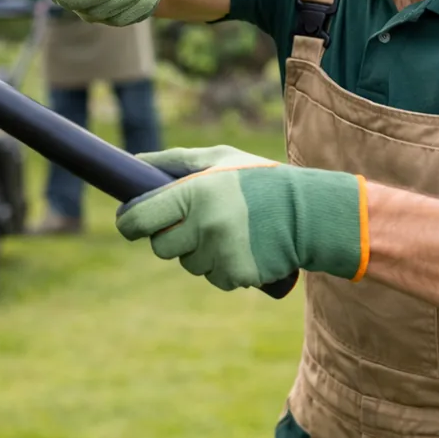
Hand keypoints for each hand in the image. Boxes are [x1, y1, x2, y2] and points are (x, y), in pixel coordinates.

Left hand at [114, 146, 369, 290]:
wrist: (309, 212)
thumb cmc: (258, 180)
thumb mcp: (219, 159)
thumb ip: (175, 161)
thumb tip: (134, 161)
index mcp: (195, 192)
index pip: (140, 218)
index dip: (129, 223)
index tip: (129, 222)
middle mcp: (205, 225)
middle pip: (162, 247)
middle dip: (172, 238)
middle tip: (195, 223)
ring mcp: (221, 253)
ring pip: (190, 264)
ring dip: (202, 253)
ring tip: (230, 231)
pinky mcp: (238, 275)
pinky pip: (216, 278)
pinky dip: (225, 267)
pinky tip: (244, 247)